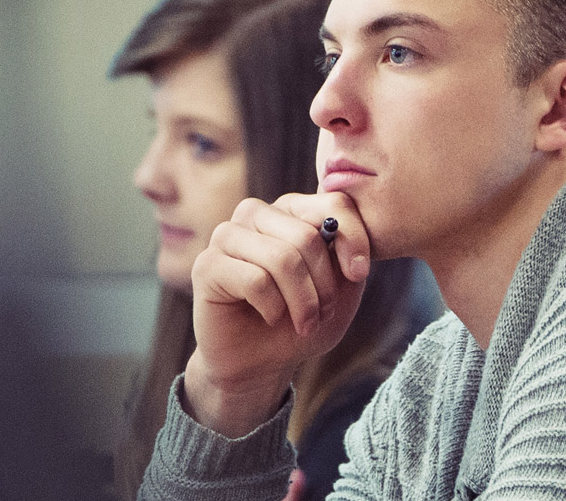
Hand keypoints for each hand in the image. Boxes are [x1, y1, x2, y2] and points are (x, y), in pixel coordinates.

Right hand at [183, 192, 371, 435]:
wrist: (260, 363)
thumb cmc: (301, 321)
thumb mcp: (342, 289)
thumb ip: (348, 253)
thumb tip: (338, 231)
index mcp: (290, 210)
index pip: (333, 203)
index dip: (354, 239)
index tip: (358, 274)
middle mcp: (256, 214)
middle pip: (306, 236)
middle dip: (324, 286)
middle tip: (321, 314)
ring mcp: (227, 236)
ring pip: (281, 259)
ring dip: (301, 302)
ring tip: (302, 322)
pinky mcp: (207, 265)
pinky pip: (255, 281)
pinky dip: (273, 308)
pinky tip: (269, 316)